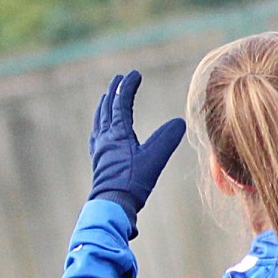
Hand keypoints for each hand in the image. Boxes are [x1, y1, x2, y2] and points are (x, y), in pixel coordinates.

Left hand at [89, 71, 185, 230]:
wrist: (112, 204)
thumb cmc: (134, 181)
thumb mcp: (155, 158)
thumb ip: (168, 138)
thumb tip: (180, 122)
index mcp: (118, 133)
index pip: (122, 103)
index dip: (128, 87)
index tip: (135, 74)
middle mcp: (105, 137)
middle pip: (107, 108)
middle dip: (114, 91)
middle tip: (118, 79)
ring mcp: (100, 149)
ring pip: (100, 120)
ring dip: (105, 106)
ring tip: (107, 98)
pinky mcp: (99, 160)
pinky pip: (97, 134)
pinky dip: (100, 124)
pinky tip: (101, 130)